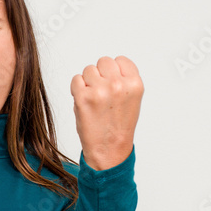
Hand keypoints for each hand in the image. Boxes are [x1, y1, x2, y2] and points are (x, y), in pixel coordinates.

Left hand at [70, 55, 143, 170]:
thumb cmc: (118, 126)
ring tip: (94, 100)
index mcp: (134, 84)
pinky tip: (85, 102)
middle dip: (101, 74)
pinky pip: (76, 79)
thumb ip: (124, 80)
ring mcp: (100, 90)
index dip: (114, 71)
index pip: (120, 60)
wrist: (109, 150)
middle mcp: (118, 85)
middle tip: (102, 93)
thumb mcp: (132, 100)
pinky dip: (77, 89)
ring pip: (88, 69)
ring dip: (88, 82)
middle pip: (104, 61)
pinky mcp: (83, 97)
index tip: (113, 84)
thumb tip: (109, 66)